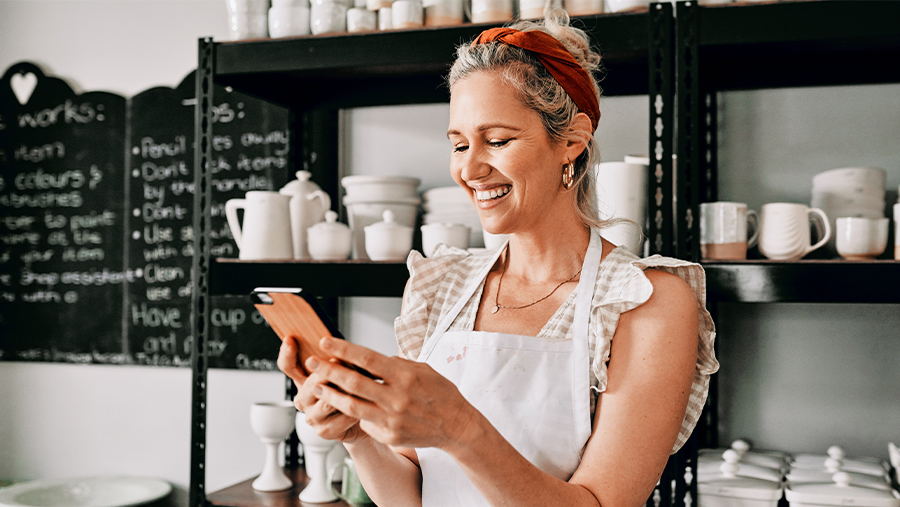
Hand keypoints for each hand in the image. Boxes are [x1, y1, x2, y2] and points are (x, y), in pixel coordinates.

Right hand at [276, 336, 365, 442]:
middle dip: (329, 372)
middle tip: (343, 362)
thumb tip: (340, 345)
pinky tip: (365, 404)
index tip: (291, 340)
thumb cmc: (351, 389)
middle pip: (311, 382)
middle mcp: (303, 399)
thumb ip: (337, 358)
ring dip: (347, 391)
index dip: (287, 353)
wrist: (362, 418)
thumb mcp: (344, 369)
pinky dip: (357, 408)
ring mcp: (312, 416)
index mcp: (303, 381)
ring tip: (361, 385)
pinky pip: (342, 416)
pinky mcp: (324, 431)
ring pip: (328, 400)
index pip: (288, 366)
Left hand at [305, 336, 480, 450]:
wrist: (457, 425)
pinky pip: (365, 422)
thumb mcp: (422, 369)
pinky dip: (353, 413)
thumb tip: (370, 359)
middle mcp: (397, 397)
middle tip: (313, 363)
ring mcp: (392, 419)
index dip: (343, 349)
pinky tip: (346, 406)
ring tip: (318, 386)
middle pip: (353, 382)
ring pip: (352, 406)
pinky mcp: (390, 435)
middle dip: (329, 370)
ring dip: (331, 394)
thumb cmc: (441, 393)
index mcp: (405, 375)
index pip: (367, 358)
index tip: (326, 342)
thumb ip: (396, 364)